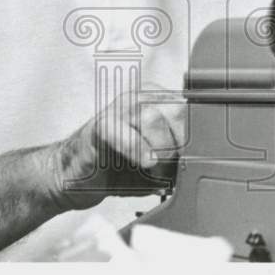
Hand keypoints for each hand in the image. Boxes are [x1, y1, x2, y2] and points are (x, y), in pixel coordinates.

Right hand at [52, 84, 187, 209]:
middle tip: (172, 168)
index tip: (196, 159)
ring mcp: (119, 108)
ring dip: (159, 151)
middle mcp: (141, 98)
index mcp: (159, 102)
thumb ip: (179, 160)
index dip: (197, 138)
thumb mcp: (158, 166)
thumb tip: (202, 163)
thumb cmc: (117, 169)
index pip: (192, 111)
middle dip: (180, 145)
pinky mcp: (100, 124)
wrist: (73, 176)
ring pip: (154, 118)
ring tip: (154, 169)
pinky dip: (137, 150)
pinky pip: (125, 133)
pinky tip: (143, 163)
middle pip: (178, 111)